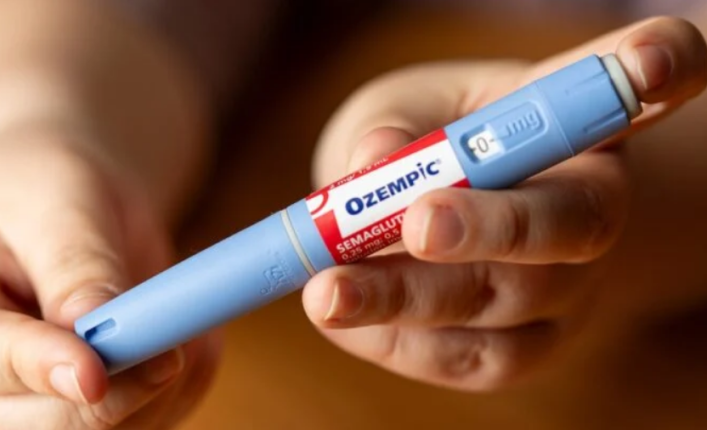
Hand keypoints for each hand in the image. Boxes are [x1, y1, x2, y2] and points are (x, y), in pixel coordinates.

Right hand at [0, 129, 219, 428]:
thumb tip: (96, 325)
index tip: (95, 371)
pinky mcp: (79, 416)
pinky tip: (181, 339)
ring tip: (178, 319)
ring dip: (157, 391)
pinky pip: (145, 425)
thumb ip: (74, 264)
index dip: (37, 368)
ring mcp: (20, 409)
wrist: (58, 215)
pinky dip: (178, 391)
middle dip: (114, 392)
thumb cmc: (43, 195)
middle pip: (32, 425)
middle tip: (173, 344)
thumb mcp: (56, 203)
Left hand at [303, 17, 706, 390]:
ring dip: (411, 301)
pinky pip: (471, 358)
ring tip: (328, 293)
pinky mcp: (523, 350)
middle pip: (568, 225)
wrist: (446, 223)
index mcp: (570, 130)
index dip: (656, 69)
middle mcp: (587, 212)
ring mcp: (565, 292)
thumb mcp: (410, 111)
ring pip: (506, 306)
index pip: (630, 95)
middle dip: (492, 227)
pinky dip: (399, 340)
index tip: (651, 65)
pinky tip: (344, 317)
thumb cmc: (429, 150)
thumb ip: (396, 127)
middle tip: (418, 222)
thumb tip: (372, 159)